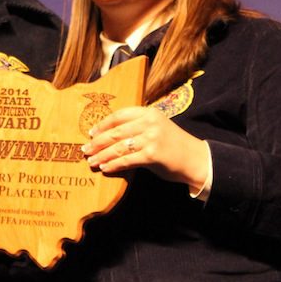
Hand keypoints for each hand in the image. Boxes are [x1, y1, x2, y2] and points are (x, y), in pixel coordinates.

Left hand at [82, 106, 209, 188]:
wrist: (196, 159)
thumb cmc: (173, 145)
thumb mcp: (157, 127)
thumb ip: (137, 127)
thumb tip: (108, 135)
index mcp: (149, 113)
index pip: (119, 115)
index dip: (102, 124)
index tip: (91, 133)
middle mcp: (149, 123)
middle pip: (115, 132)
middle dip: (97, 142)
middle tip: (85, 149)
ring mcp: (151, 138)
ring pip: (118, 147)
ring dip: (102, 155)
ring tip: (91, 161)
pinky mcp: (152, 155)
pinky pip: (126, 160)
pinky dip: (113, 165)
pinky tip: (105, 168)